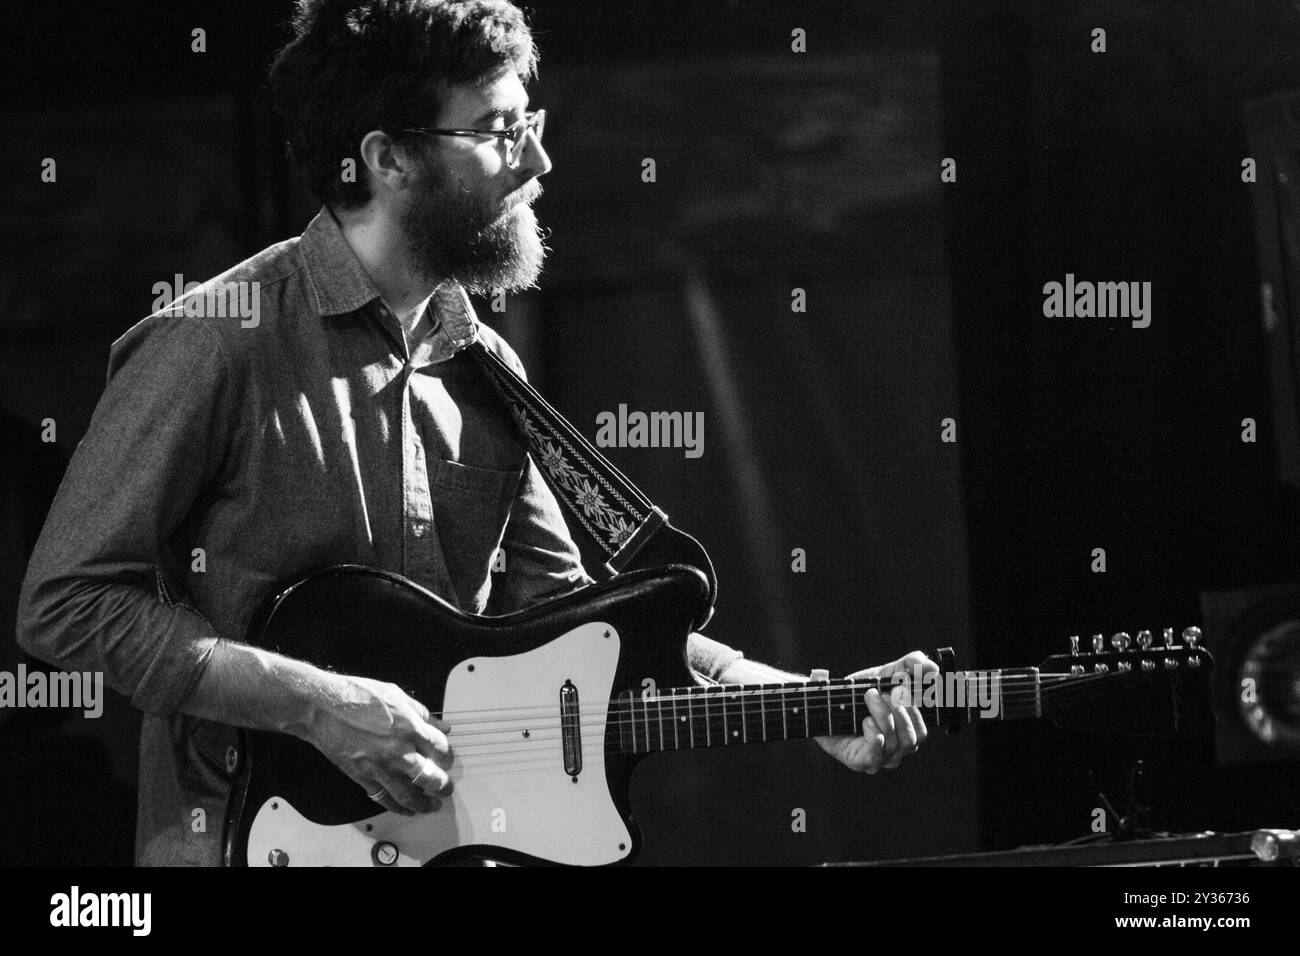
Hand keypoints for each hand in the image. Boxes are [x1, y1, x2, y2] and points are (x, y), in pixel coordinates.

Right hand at [306, 674, 453, 815]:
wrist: (322, 708)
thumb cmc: (355, 696)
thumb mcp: (395, 694)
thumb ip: (422, 712)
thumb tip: (440, 724)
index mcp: (409, 727)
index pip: (440, 748)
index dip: (447, 755)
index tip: (446, 758)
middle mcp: (398, 750)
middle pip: (430, 777)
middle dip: (442, 786)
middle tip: (446, 788)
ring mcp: (380, 766)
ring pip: (409, 794)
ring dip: (424, 804)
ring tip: (432, 805)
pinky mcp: (362, 777)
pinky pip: (383, 798)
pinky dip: (397, 807)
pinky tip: (406, 809)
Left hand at [815, 651, 934, 772]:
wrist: (825, 702)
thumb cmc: (859, 692)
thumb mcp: (886, 673)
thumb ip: (910, 665)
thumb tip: (933, 669)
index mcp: (904, 734)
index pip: (922, 732)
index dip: (916, 710)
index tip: (901, 685)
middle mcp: (895, 751)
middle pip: (911, 740)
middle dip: (899, 711)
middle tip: (883, 691)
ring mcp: (879, 759)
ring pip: (894, 743)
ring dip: (883, 715)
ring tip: (870, 696)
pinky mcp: (861, 762)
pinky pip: (876, 754)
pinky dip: (874, 734)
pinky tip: (865, 720)